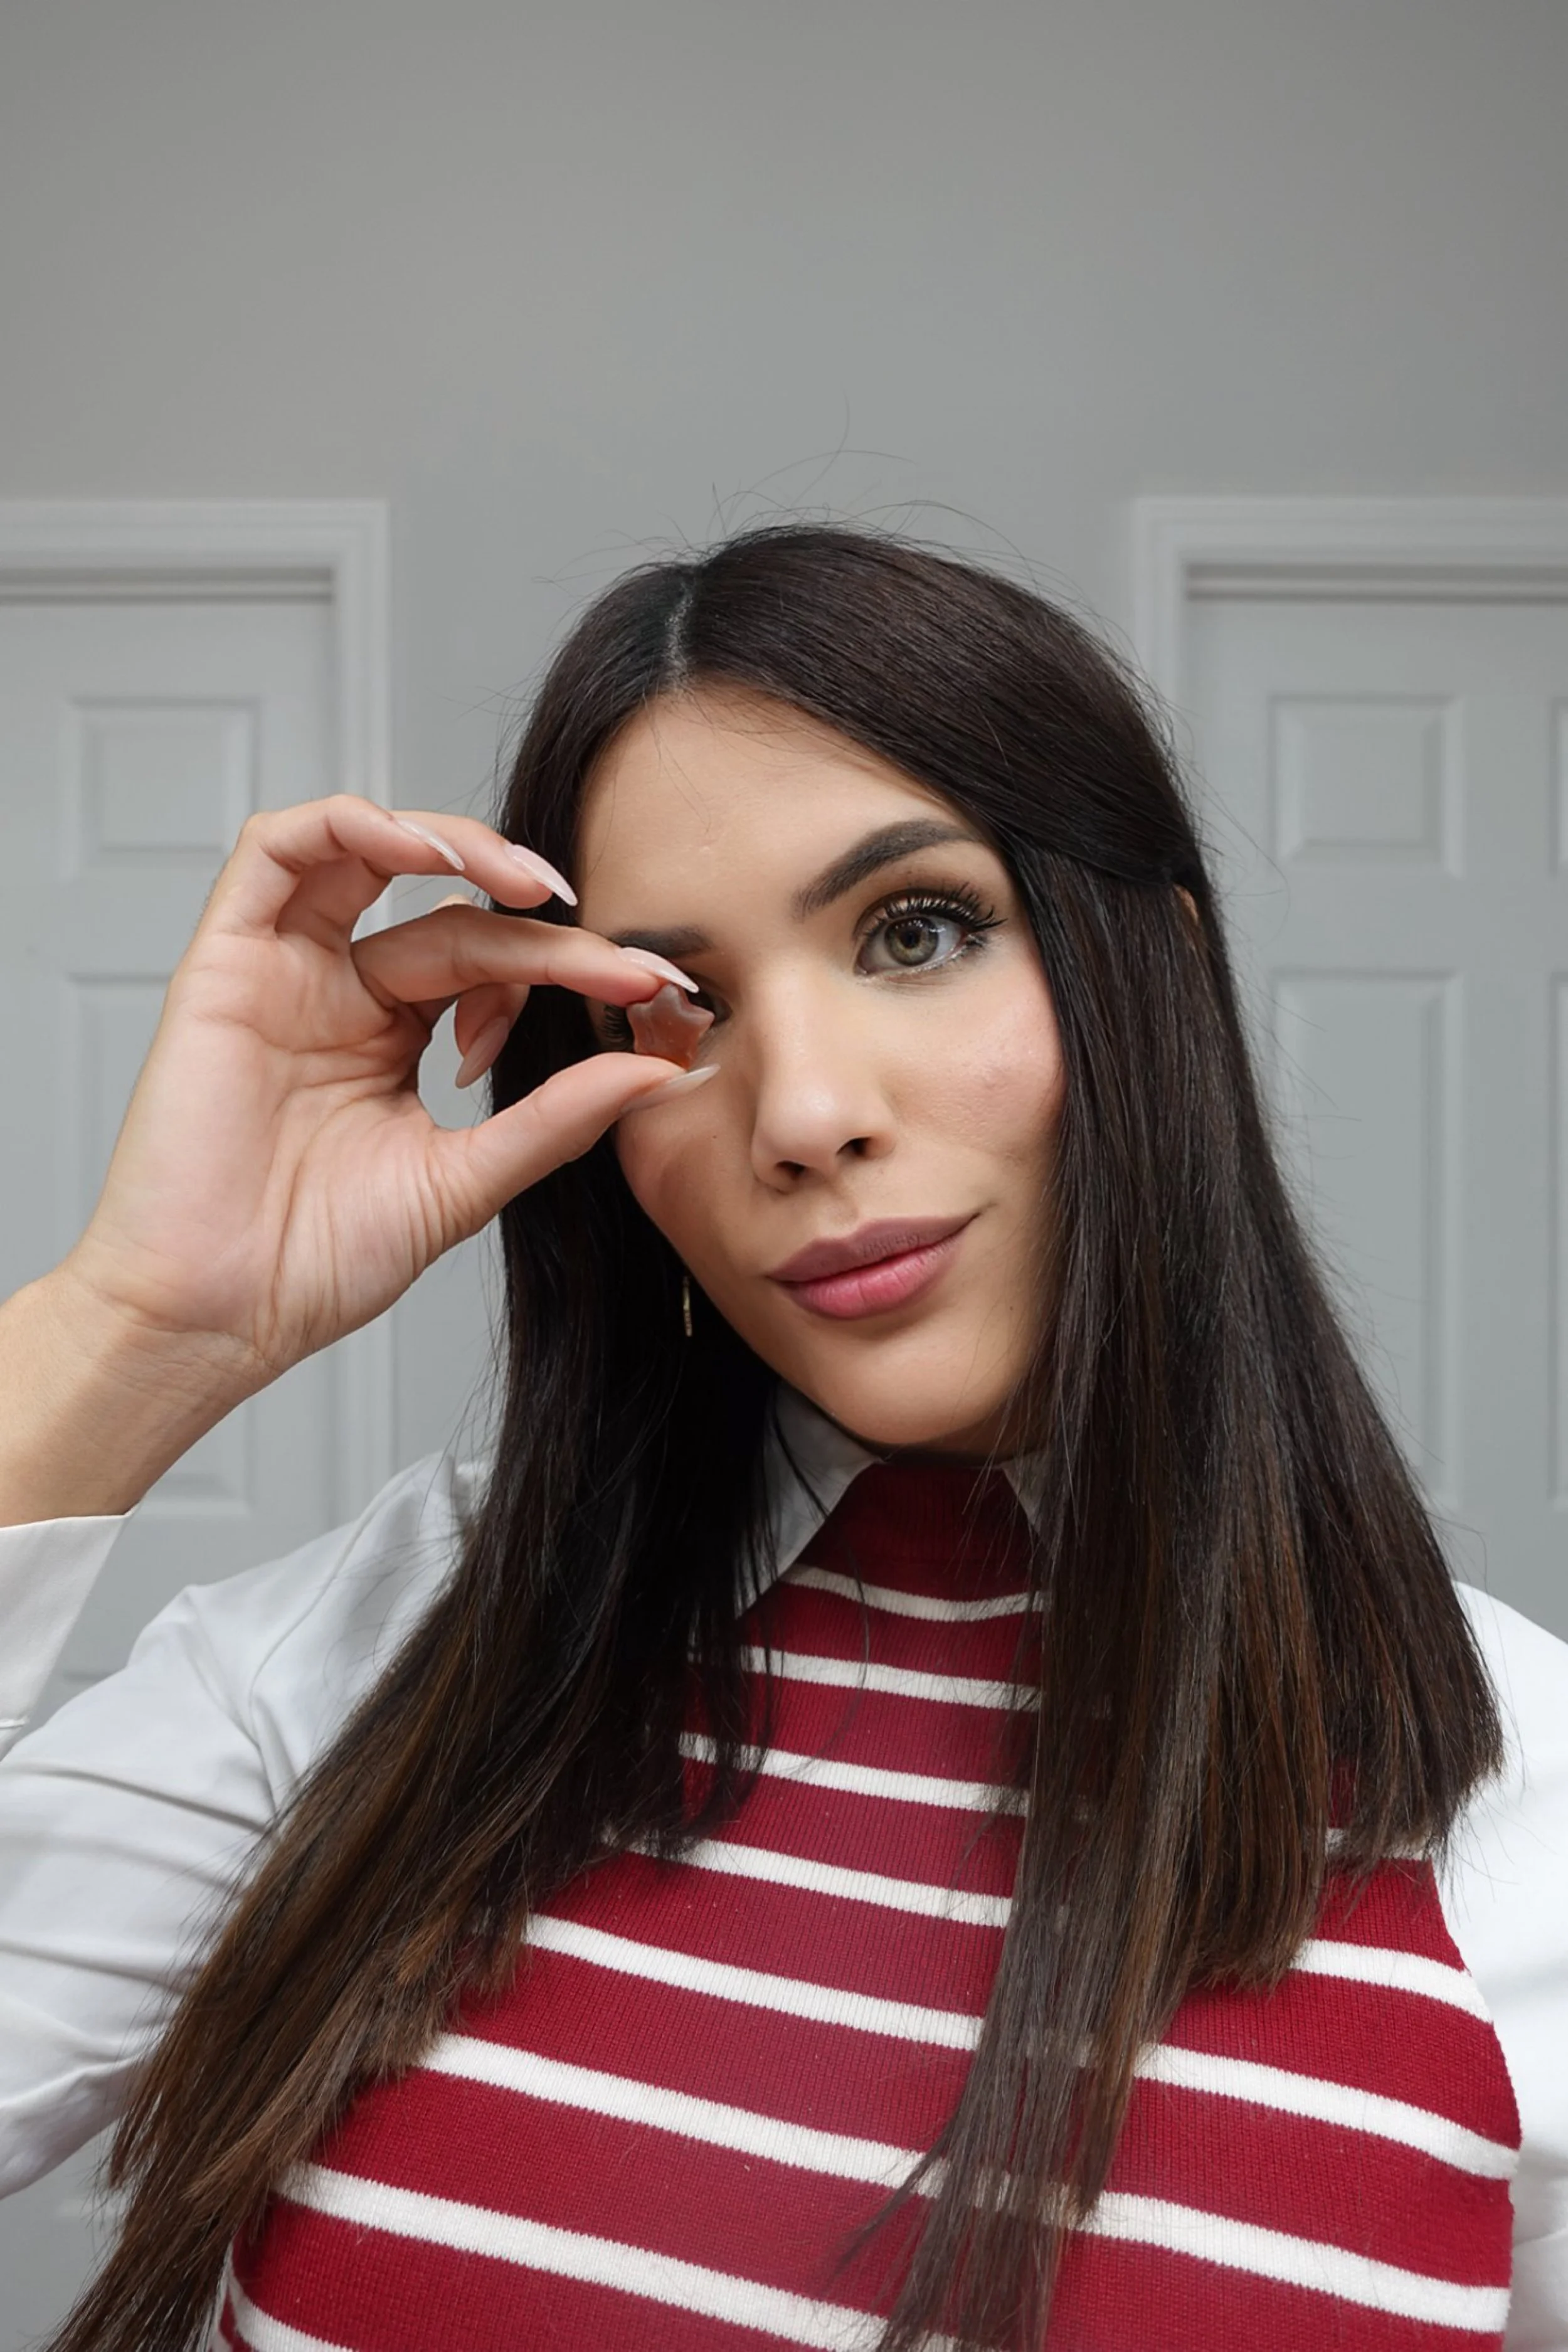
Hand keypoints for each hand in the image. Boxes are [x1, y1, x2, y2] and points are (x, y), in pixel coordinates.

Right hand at [58, 794, 709, 1394]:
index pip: (494, 967)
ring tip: (533, 886)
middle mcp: (338, 993)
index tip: (653, 992)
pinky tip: (425, 854)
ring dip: (454, 846)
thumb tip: (658, 1071)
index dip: (574, 968)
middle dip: (544, 930)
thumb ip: (556, 1119)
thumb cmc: (314, 1263)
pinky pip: (276, 852)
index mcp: (392, 1039)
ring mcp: (282, 973)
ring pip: (367, 852)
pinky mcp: (224, 963)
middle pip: (451, 916)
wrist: (216, 1316)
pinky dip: (352, 827)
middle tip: (619, 961)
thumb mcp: (466, 1181)